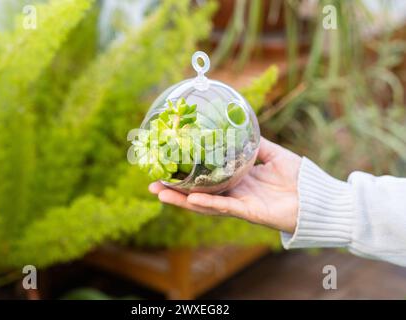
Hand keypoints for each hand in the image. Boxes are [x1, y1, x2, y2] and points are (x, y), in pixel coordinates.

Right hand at [149, 137, 301, 232]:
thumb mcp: (273, 153)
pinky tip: (189, 198)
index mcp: (237, 180)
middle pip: (198, 194)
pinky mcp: (248, 212)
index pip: (206, 178)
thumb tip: (238, 126)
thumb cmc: (298, 177)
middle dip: (174, 191)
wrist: (317, 196)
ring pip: (204, 204)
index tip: (168, 166)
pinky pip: (224, 207)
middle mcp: (233, 193)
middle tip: (152, 185)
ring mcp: (239, 204)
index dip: (187, 174)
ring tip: (160, 193)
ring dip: (181, 200)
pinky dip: (207, 203)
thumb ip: (255, 143)